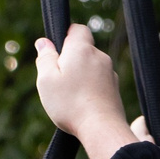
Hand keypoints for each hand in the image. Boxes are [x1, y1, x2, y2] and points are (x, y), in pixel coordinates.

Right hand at [34, 24, 126, 139]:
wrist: (101, 129)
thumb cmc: (70, 104)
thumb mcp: (46, 79)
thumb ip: (45, 58)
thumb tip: (44, 43)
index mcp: (82, 49)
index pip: (78, 29)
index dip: (66, 35)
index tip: (56, 51)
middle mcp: (100, 57)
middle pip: (84, 50)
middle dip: (71, 60)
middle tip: (58, 79)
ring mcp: (110, 74)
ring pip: (92, 68)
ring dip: (81, 76)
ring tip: (70, 96)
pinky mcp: (115, 90)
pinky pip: (99, 83)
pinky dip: (90, 89)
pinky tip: (82, 104)